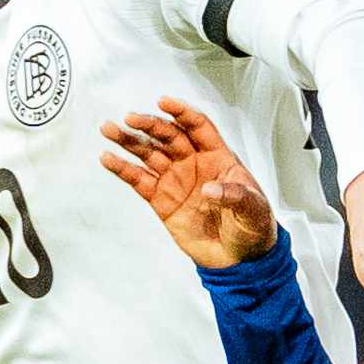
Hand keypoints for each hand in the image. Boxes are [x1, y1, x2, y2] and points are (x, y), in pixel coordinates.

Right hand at [101, 98, 279, 267]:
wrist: (240, 259)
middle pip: (168, 136)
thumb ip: (235, 196)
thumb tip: (211, 189)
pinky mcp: (161, 201)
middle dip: (150, 125)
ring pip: (149, 154)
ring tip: (109, 130)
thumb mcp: (254, 210)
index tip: (164, 103)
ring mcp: (176, 180)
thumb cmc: (253, 227)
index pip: (198, 127)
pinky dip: (123, 169)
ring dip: (129, 141)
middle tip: (131, 119)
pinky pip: (139, 180)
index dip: (182, 113)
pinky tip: (108, 158)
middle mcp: (194, 163)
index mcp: (218, 157)